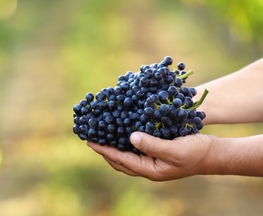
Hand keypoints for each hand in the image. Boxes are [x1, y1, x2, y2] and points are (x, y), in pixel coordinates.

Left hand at [87, 132, 213, 180]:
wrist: (213, 154)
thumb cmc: (195, 153)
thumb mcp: (173, 149)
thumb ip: (152, 145)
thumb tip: (130, 137)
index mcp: (150, 170)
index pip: (121, 160)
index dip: (104, 151)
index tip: (90, 142)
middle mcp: (148, 168)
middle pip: (119, 161)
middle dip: (105, 151)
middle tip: (91, 138)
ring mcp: (152, 161)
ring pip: (126, 156)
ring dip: (113, 147)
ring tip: (102, 135)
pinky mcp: (156, 153)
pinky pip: (135, 149)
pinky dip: (125, 142)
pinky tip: (122, 132)